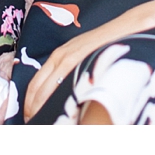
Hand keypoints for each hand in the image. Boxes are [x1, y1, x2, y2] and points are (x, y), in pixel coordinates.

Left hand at [22, 16, 140, 121]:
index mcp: (58, 56)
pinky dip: (56, 103)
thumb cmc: (105, 45)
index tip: (29, 117)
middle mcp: (59, 57)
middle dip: (32, 110)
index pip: (34, 84)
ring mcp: (68, 60)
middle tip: (32, 124)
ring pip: (45, 92)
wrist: (125, 30)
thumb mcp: (82, 55)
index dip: (29, 103)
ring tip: (42, 124)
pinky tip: (59, 114)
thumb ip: (71, 71)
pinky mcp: (79, 63)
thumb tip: (64, 94)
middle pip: (36, 90)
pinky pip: (62, 87)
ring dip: (41, 110)